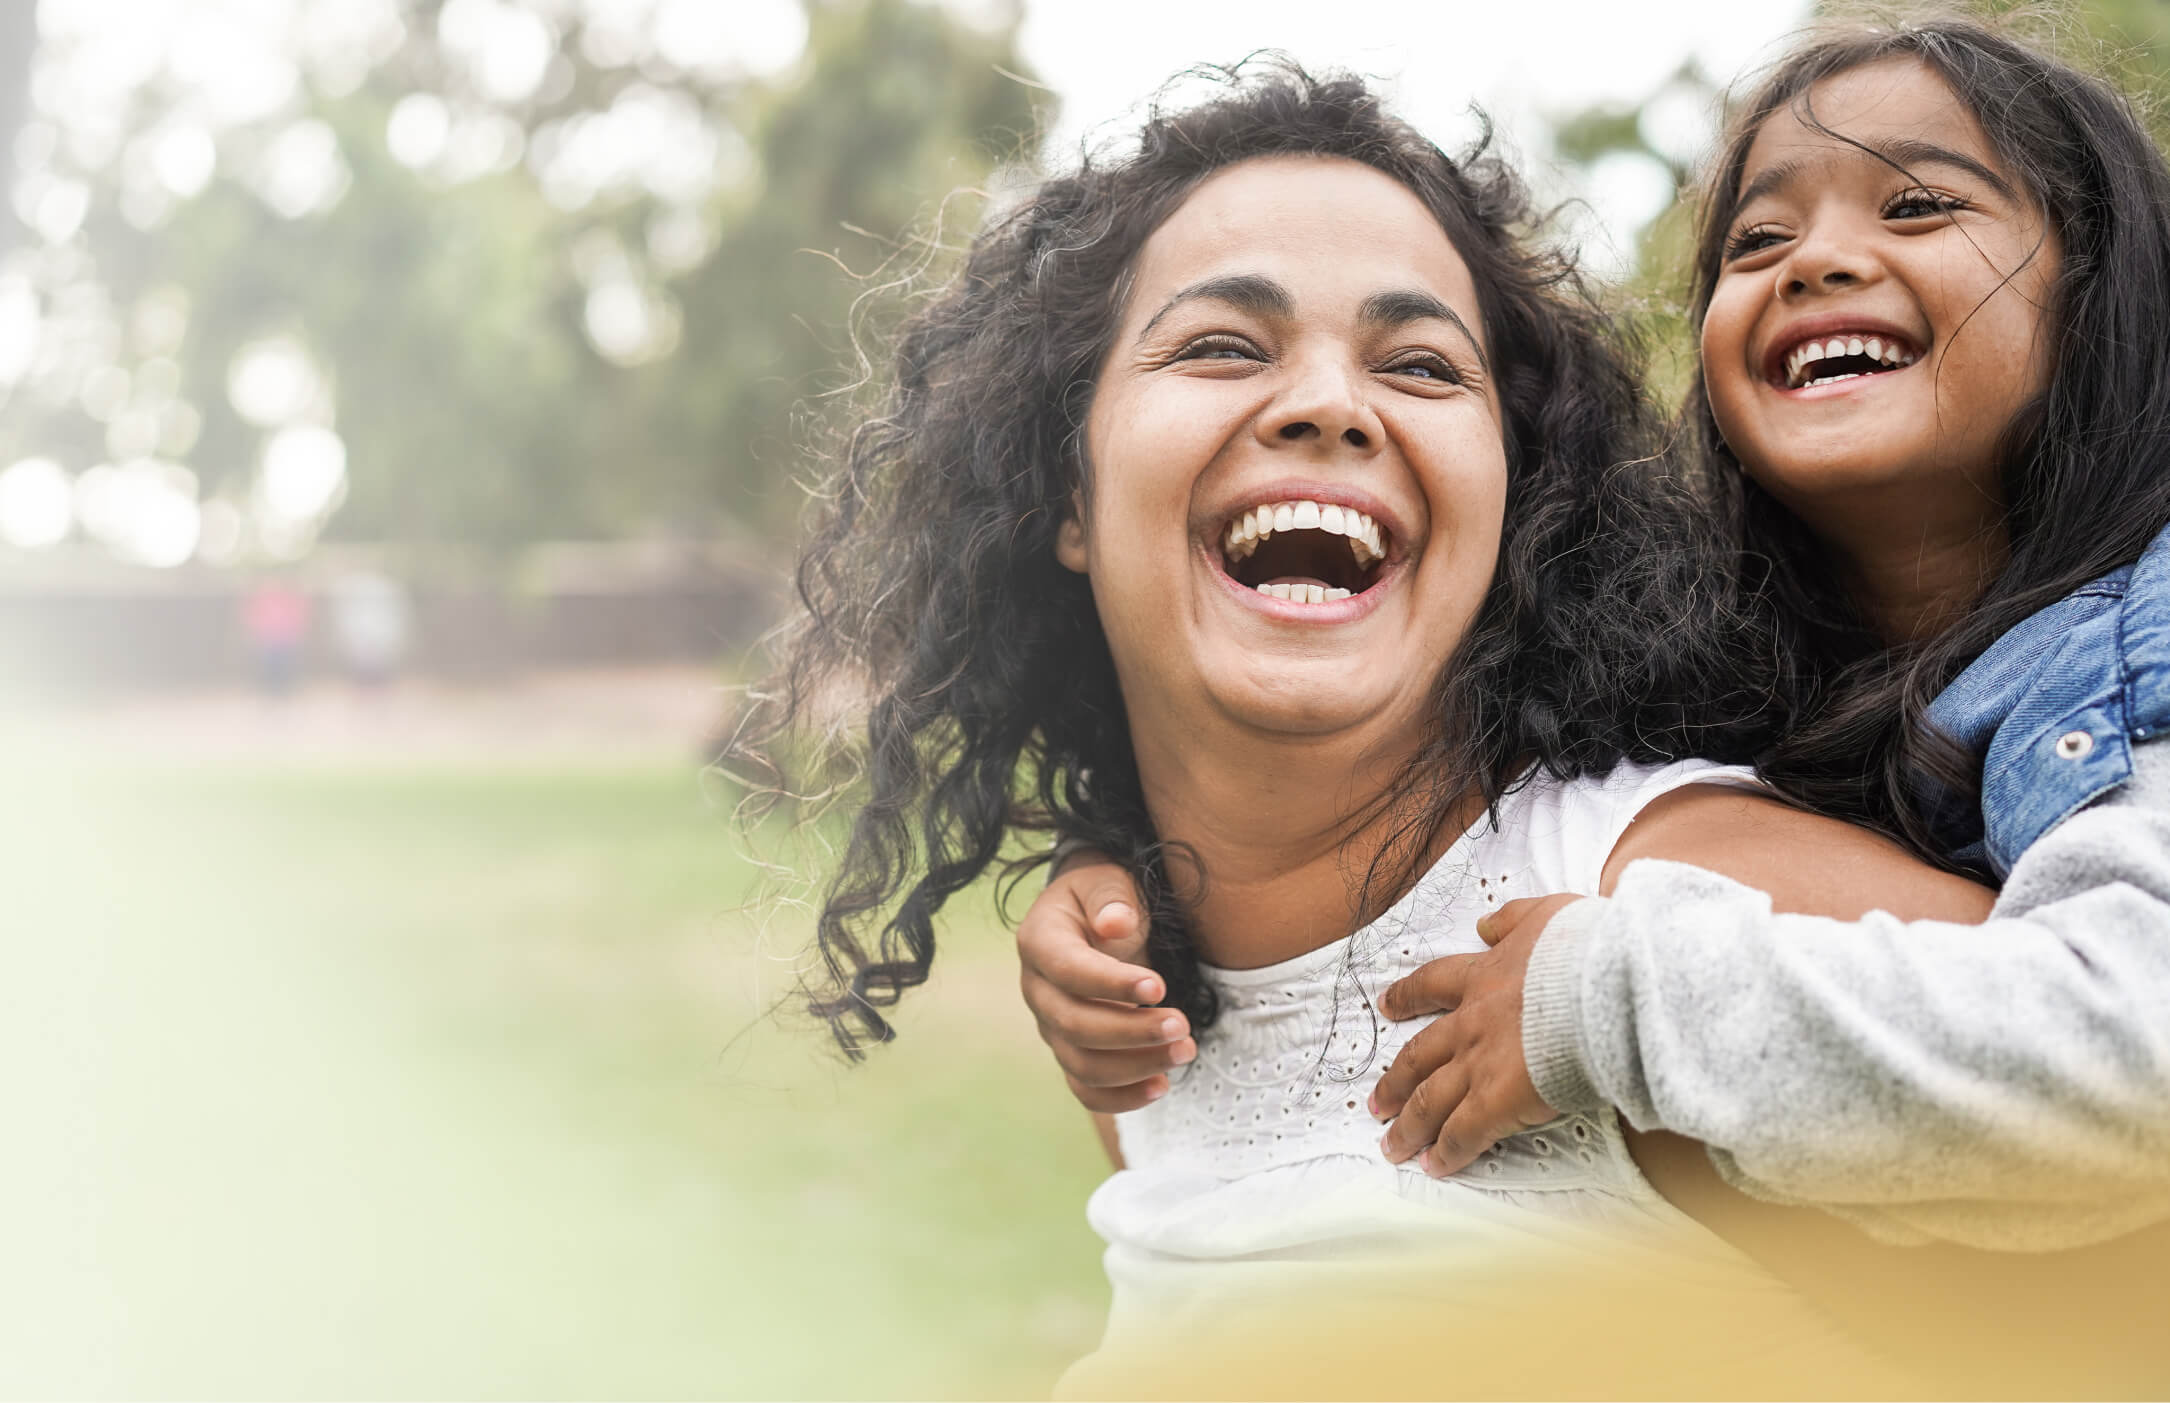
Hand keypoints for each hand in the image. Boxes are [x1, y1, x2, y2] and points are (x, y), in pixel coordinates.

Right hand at [1018, 852, 1193, 1112]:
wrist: (1094, 918)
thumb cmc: (1103, 898)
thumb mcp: (1106, 881)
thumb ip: (1111, 897)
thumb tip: (1115, 923)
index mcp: (1039, 941)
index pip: (1068, 970)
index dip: (1111, 983)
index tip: (1160, 987)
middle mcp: (1037, 990)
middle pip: (1073, 1025)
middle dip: (1131, 1032)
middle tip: (1183, 1026)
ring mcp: (1050, 1027)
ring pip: (1082, 1064)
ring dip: (1136, 1066)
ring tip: (1186, 1051)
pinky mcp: (1071, 1052)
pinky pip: (1087, 1089)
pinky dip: (1122, 1097)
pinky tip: (1162, 1085)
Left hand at [1368, 893, 1580, 1174]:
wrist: (1603, 985)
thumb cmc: (1586, 950)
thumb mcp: (1545, 915)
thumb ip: (1512, 919)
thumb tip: (1486, 924)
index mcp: (1484, 976)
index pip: (1433, 985)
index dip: (1407, 997)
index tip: (1387, 1006)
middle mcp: (1471, 1023)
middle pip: (1418, 1055)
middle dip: (1395, 1081)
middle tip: (1376, 1101)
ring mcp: (1479, 1064)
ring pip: (1429, 1100)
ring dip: (1408, 1126)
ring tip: (1393, 1145)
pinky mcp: (1497, 1101)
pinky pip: (1462, 1134)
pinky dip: (1447, 1153)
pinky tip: (1435, 1167)